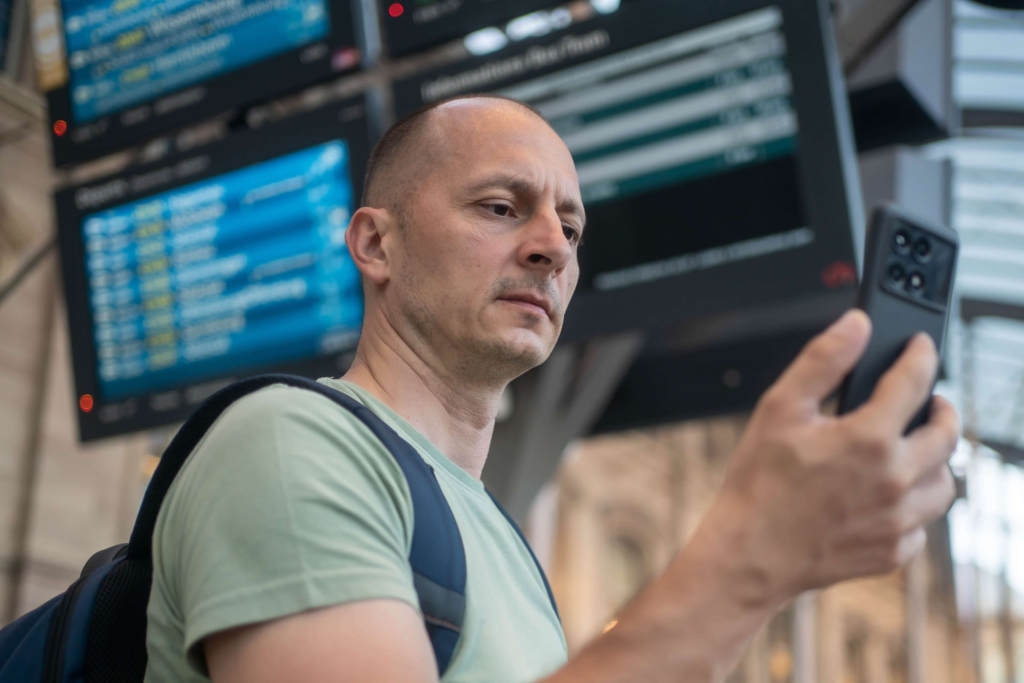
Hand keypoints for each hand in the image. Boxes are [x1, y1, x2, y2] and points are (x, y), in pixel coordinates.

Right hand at [709, 310, 958, 598]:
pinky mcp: (893, 552)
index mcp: (870, 439)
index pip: (915, 381)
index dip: (921, 355)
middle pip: (946, 434)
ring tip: (910, 450)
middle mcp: (896, 480)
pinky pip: (922, 524)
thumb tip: (856, 325)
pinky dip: (911, 506)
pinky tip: (886, 496)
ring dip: (933, 460)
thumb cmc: (758, 483)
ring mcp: (898, 521)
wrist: (749, 555)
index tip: (921, 346)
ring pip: (943, 483)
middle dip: (941, 409)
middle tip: (929, 401)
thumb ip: (823, 360)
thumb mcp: (780, 408)